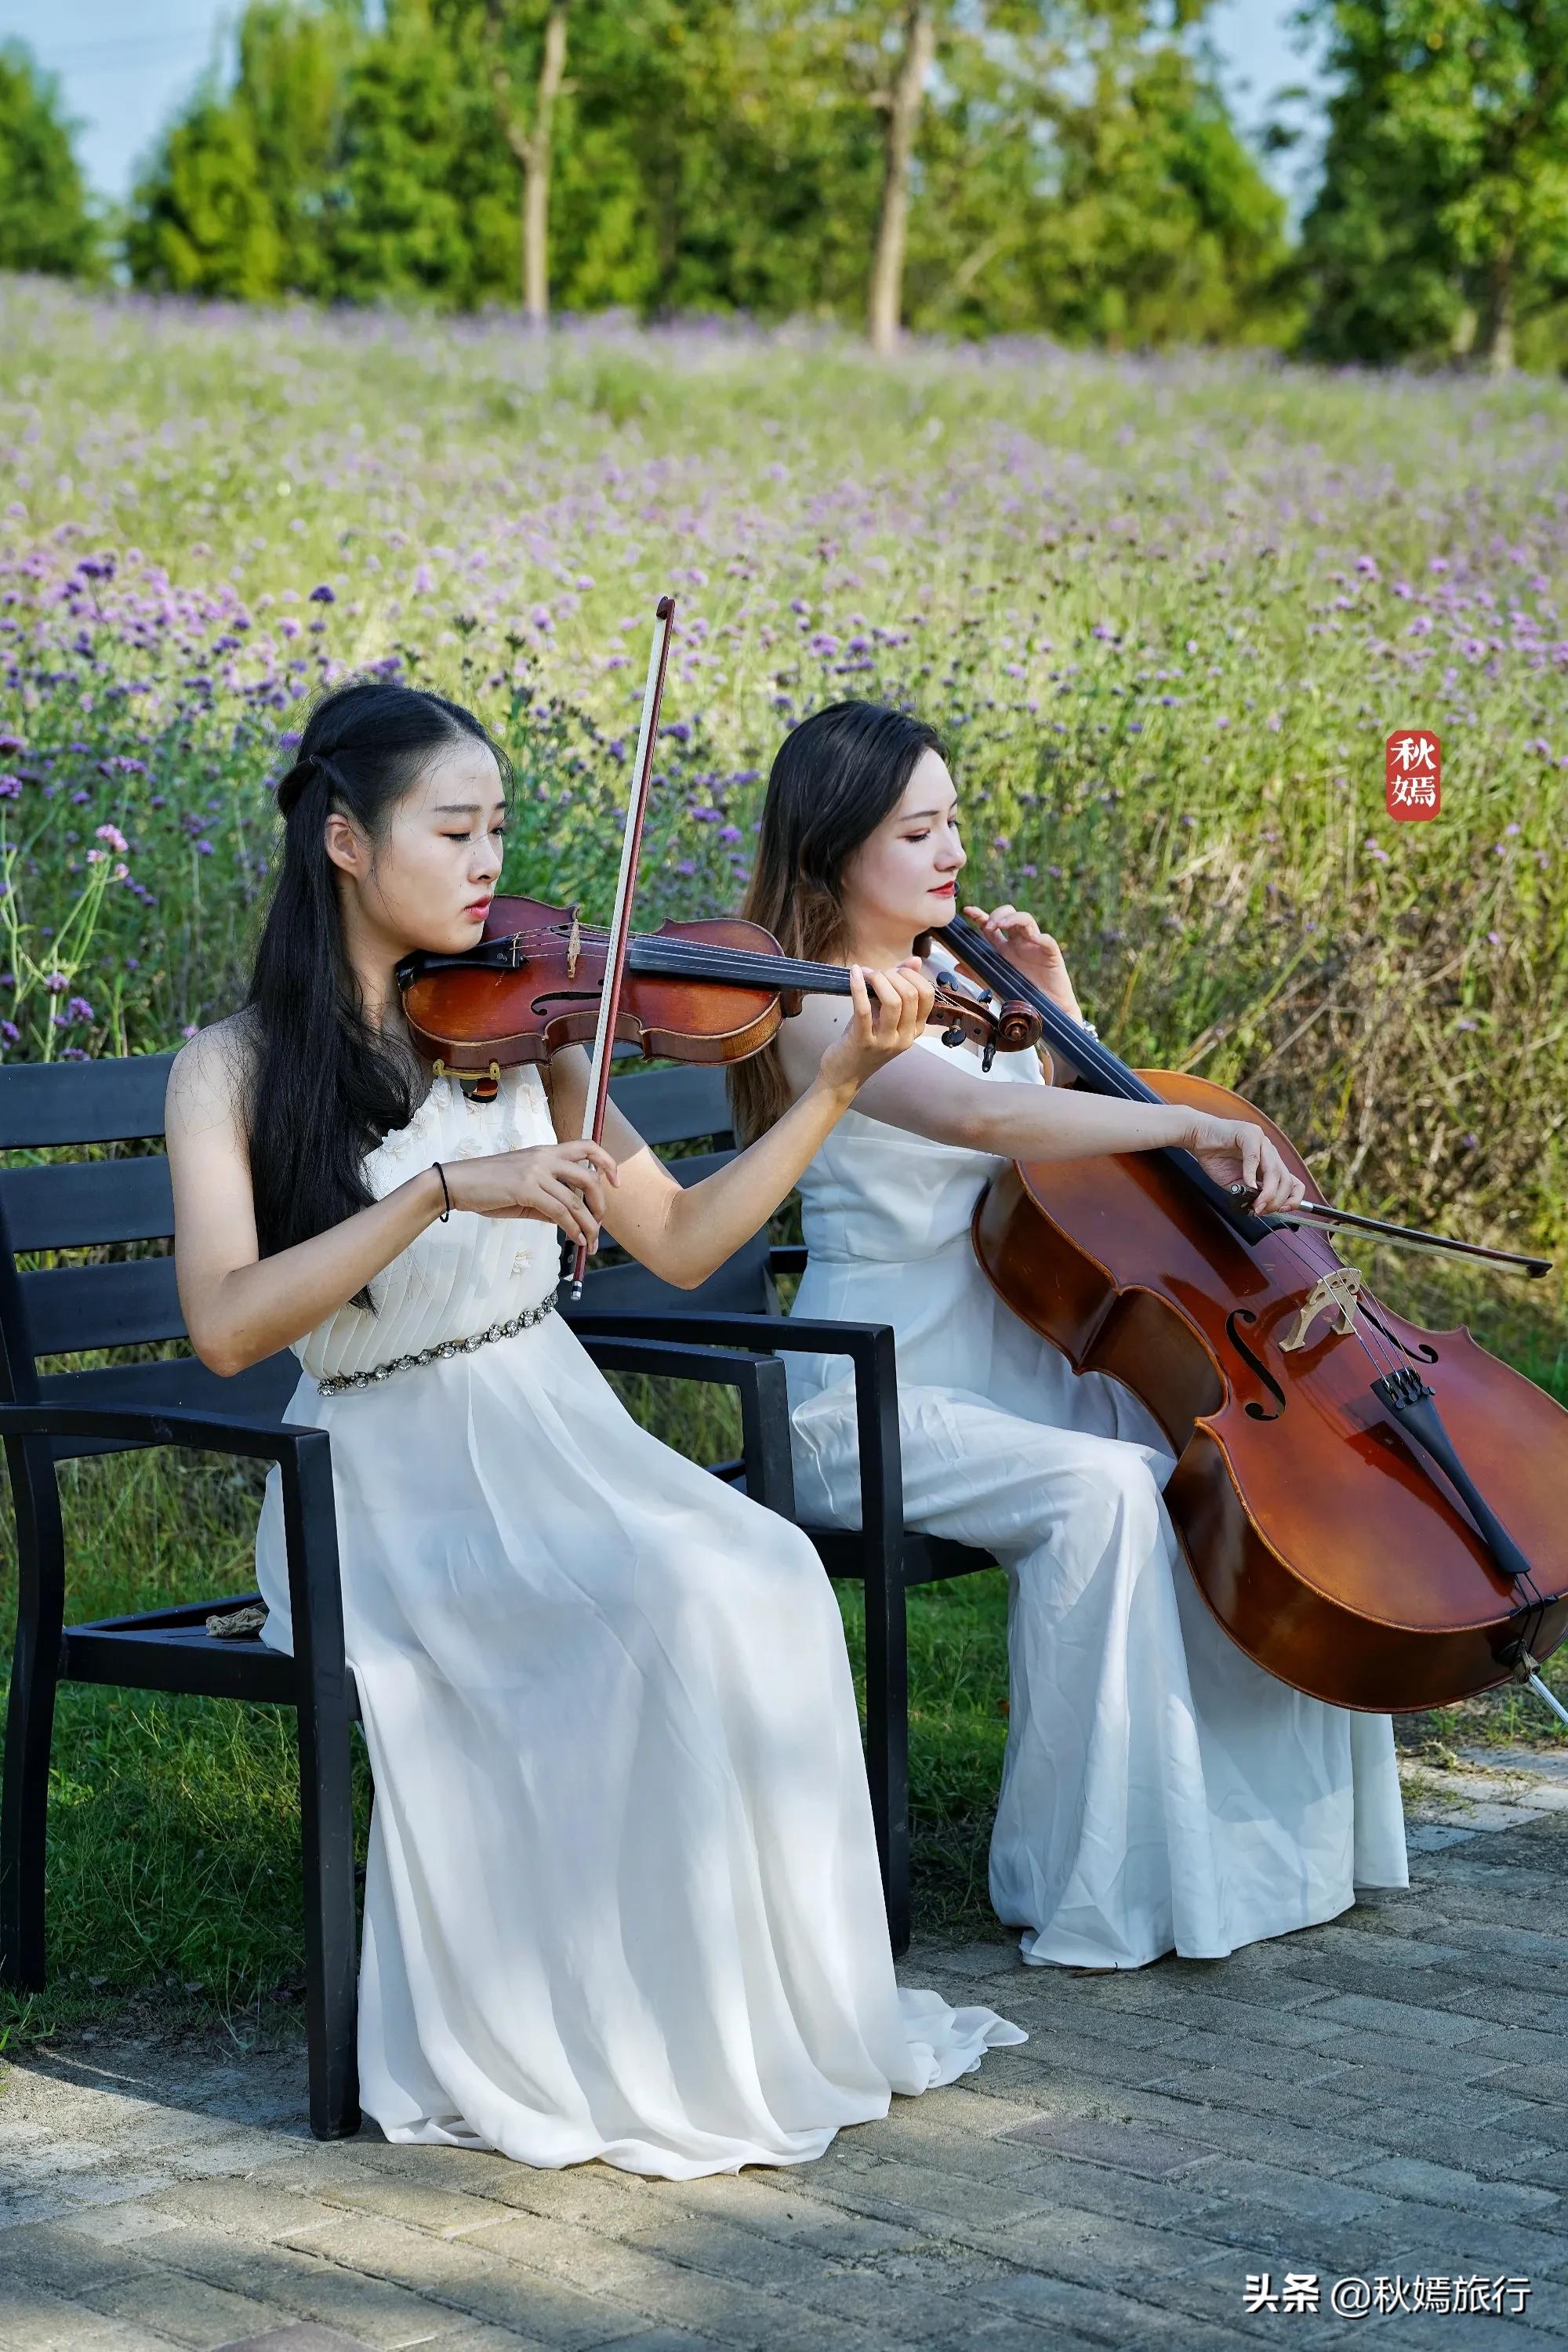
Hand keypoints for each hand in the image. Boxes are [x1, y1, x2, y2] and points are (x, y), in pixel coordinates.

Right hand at [436, 1141, 618, 1252]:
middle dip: (600, 1204)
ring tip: (590, 1242)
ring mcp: (536, 1171)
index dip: (607, 1163)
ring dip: (588, 1225)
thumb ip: (547, 1200)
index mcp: (545, 1152)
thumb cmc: (487, 1186)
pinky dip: (572, 1228)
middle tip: (599, 1223)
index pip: (587, 1147)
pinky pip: (559, 1211)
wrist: (457, 1183)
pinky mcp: (526, 1188)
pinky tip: (576, 1239)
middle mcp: (544, 1157)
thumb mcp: (523, 1190)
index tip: (616, 1182)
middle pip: (589, 1177)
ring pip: (576, 1200)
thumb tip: (567, 1219)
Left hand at [817, 962, 936, 1094]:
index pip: (928, 994)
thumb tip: (915, 960)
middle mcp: (906, 1037)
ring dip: (879, 980)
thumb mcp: (884, 1014)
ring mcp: (886, 1041)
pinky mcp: (863, 1042)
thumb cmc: (864, 1040)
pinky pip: (864, 1009)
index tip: (893, 971)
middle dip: (892, 975)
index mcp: (916, 1029)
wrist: (844, 1074)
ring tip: (866, 974)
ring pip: (893, 1001)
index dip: (911, 975)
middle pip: (911, 994)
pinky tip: (854, 973)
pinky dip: (858, 987)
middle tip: (875, 974)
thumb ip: (899, 988)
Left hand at [962, 904, 1080, 1020]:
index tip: (967, 910)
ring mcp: (1035, 945)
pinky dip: (1041, 937)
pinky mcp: (1051, 954)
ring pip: (1026, 920)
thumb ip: (976, 973)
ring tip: (1003, 925)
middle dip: (997, 915)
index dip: (980, 916)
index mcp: (1004, 948)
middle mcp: (1018, 942)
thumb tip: (956, 966)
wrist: (1044, 1010)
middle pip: (1009, 914)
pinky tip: (1034, 938)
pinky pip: (1047, 940)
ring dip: (1013, 918)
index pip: (991, 926)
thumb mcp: (994, 982)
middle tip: (990, 926)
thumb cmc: (1020, 994)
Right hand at [1183, 1115, 1305, 1215]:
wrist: (1198, 1137)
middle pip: (1286, 1180)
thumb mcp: (1236, 1184)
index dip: (1293, 1199)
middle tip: (1261, 1210)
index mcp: (1270, 1164)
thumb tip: (1260, 1209)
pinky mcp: (1249, 1133)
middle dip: (1276, 1200)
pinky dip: (1250, 1174)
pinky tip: (1245, 1184)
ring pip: (1274, 1170)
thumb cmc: (1216, 1158)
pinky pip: (1254, 1157)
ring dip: (1267, 1192)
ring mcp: (1262, 1141)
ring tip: (1256, 1204)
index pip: (1293, 1182)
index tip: (1283, 1211)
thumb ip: (1250, 1194)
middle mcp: (1271, 1152)